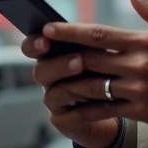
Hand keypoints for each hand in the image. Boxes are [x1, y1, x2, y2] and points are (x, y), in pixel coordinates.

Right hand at [23, 33, 120, 147]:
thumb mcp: (101, 52)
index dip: (34, 43)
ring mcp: (55, 102)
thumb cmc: (105, 71)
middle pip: (41, 71)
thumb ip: (93, 41)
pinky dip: (92, 109)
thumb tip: (97, 25)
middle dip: (59, 65)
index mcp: (52, 57)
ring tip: (95, 82)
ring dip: (74, 87)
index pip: (32, 47)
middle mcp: (50, 79)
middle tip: (78, 60)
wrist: (115, 106)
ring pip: (54, 95)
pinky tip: (108, 102)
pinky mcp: (65, 122)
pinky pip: (74, 117)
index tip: (46, 35)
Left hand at [35, 0, 147, 132]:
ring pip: (93, 87)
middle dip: (61, 58)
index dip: (70, 31)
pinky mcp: (142, 110)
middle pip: (89, 60)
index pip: (98, 33)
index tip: (48, 28)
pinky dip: (84, 111)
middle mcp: (137, 64)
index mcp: (143, 41)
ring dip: (68, 85)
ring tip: (48, 83)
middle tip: (39, 56)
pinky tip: (68, 111)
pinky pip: (106, 111)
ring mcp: (138, 89)